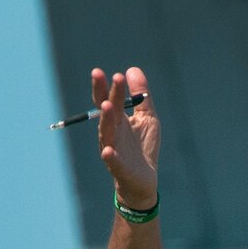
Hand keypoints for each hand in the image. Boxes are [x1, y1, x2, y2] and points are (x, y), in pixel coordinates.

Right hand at [92, 67, 160, 208]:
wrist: (144, 179)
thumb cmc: (143, 146)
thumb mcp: (147, 118)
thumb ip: (142, 96)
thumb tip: (132, 69)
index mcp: (118, 120)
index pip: (109, 99)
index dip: (106, 85)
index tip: (102, 71)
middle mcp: (112, 132)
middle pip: (106, 111)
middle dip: (103, 94)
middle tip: (100, 75)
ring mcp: (113, 149)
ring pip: (107, 133)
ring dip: (105, 119)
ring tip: (107, 105)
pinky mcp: (119, 167)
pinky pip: (113, 161)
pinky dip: (110, 156)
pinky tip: (108, 150)